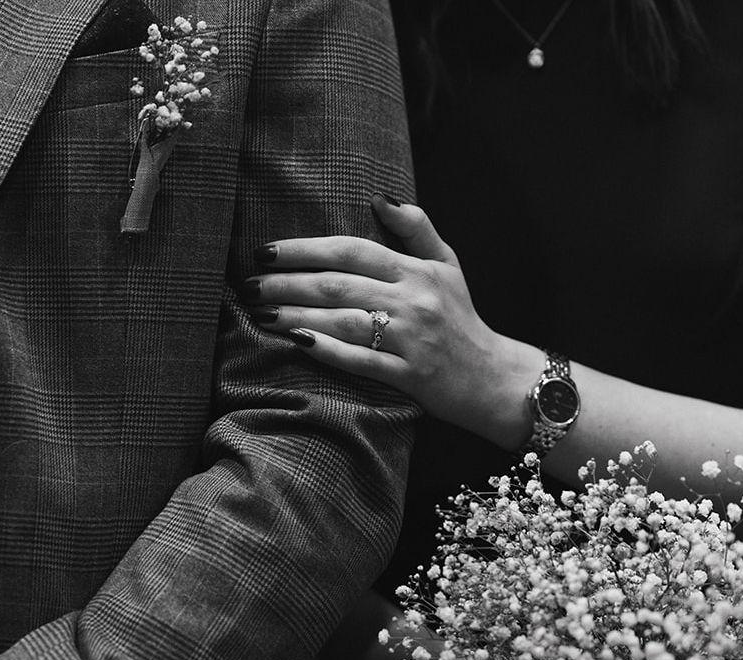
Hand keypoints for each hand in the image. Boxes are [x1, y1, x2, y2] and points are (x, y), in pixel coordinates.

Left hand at [243, 195, 534, 440]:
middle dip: (285, 284)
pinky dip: (330, 350)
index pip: (350, 250)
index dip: (304, 249)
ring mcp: (410, 339)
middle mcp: (412, 301)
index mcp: (415, 271)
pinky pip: (362, 361)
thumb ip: (416, 228)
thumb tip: (380, 198)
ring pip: (343, 321)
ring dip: (295, 316)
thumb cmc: (462, 319)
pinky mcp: (410, 376)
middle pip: (337, 285)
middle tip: (247, 285)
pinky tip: (298, 343)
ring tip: (258, 314)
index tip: (265, 251)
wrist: (494, 377)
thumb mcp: (447, 265)